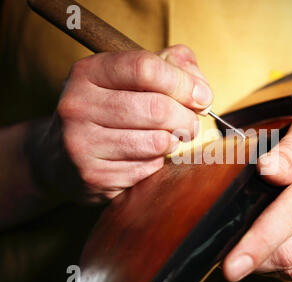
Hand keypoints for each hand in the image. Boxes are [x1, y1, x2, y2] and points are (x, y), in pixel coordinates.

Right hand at [32, 45, 212, 203]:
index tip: (202, 97)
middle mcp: (78, 105)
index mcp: (89, 72)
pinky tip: (145, 156)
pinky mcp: (93, 175)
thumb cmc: (109, 110)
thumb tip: (201, 90)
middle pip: (156, 108)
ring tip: (168, 138)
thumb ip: (171, 67)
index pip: (145, 68)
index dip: (183, 83)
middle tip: (191, 124)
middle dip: (186, 118)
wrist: (60, 157)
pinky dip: (157, 163)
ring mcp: (81, 143)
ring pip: (157, 142)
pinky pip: (148, 168)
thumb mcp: (131, 78)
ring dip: (174, 142)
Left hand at [223, 103, 291, 281]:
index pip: (290, 218)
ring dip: (270, 266)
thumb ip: (290, 150)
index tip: (232, 265)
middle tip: (231, 255)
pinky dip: (290, 268)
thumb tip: (265, 170)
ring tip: (252, 251)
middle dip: (256, 260)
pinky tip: (276, 252)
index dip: (257, 244)